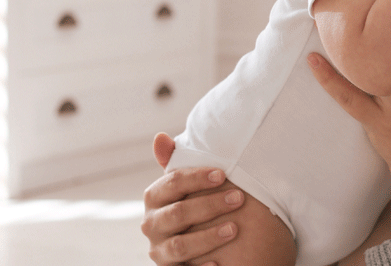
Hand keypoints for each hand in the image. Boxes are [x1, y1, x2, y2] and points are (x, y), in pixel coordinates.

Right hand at [142, 133, 242, 265]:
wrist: (189, 237)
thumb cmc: (191, 202)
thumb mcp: (184, 184)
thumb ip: (175, 163)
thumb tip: (160, 137)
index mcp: (154, 197)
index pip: (172, 184)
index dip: (197, 178)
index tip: (223, 174)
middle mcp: (151, 224)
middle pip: (178, 214)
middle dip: (210, 205)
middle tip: (238, 198)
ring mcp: (159, 250)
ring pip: (180, 245)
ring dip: (208, 237)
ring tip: (235, 229)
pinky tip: (220, 263)